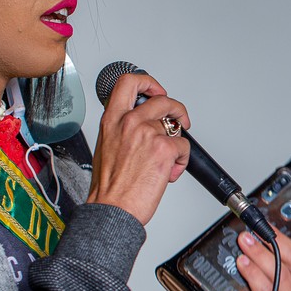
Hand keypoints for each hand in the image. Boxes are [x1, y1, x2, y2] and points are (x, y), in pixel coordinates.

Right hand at [85, 72, 190, 224]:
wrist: (112, 209)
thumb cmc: (110, 187)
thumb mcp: (107, 147)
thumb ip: (123, 130)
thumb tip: (142, 127)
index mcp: (111, 120)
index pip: (128, 82)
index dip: (148, 82)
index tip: (156, 92)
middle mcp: (129, 122)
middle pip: (162, 99)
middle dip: (176, 109)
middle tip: (179, 121)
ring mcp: (147, 133)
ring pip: (176, 126)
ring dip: (178, 143)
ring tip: (169, 161)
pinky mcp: (164, 148)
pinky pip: (184, 146)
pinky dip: (182, 161)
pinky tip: (169, 173)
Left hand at [224, 219, 290, 290]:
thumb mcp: (276, 271)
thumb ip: (282, 254)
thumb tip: (272, 229)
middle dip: (275, 242)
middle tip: (258, 229)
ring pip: (279, 274)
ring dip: (259, 255)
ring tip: (245, 243)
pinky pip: (265, 290)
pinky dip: (252, 274)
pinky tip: (243, 264)